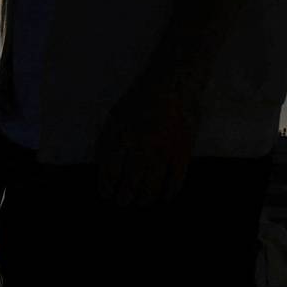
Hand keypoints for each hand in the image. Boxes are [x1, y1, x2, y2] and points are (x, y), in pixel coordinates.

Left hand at [94, 61, 202, 208]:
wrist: (173, 83)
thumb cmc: (140, 98)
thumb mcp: (116, 115)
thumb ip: (109, 140)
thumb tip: (104, 166)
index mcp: (120, 137)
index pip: (109, 171)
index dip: (107, 186)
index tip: (107, 194)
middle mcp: (139, 148)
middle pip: (129, 183)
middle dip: (124, 197)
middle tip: (123, 203)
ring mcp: (162, 151)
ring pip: (151, 186)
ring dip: (145, 198)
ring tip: (141, 202)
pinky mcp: (182, 152)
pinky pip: (175, 180)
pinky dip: (169, 192)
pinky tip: (165, 197)